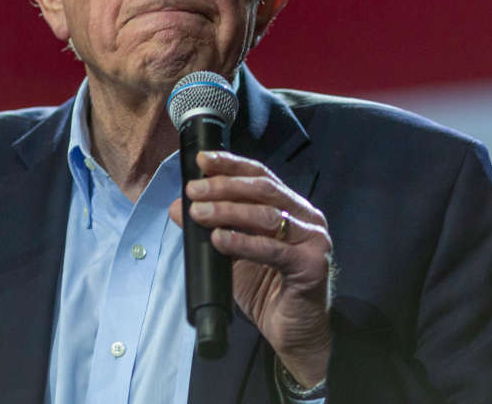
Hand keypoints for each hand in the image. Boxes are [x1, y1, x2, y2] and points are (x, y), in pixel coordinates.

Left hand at [168, 151, 332, 387]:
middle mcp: (307, 217)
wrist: (294, 332)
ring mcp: (314, 240)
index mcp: (292, 207)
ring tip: (199, 213)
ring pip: (267, 215)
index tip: (202, 160)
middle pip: (263, 190)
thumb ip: (211, 227)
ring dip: (228, 211)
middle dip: (224, 186)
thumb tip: (177, 206)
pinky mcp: (312, 265)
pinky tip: (220, 239)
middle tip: (194, 190)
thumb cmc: (266, 289)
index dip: (231, 165)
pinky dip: (242, 242)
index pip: (260, 176)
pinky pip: (272, 250)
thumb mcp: (232, 253)